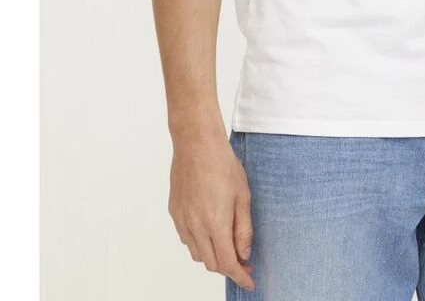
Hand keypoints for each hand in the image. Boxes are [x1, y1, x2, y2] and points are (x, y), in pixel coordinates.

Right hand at [168, 132, 254, 291]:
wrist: (197, 144)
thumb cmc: (223, 165)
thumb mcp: (242, 196)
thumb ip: (243, 229)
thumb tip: (244, 254)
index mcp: (215, 224)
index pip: (227, 263)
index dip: (239, 276)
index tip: (249, 281)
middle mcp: (195, 227)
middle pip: (210, 263)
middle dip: (228, 267)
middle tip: (244, 262)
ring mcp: (182, 220)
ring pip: (197, 253)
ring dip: (212, 256)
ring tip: (228, 245)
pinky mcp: (175, 212)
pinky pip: (186, 238)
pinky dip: (199, 242)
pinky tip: (210, 230)